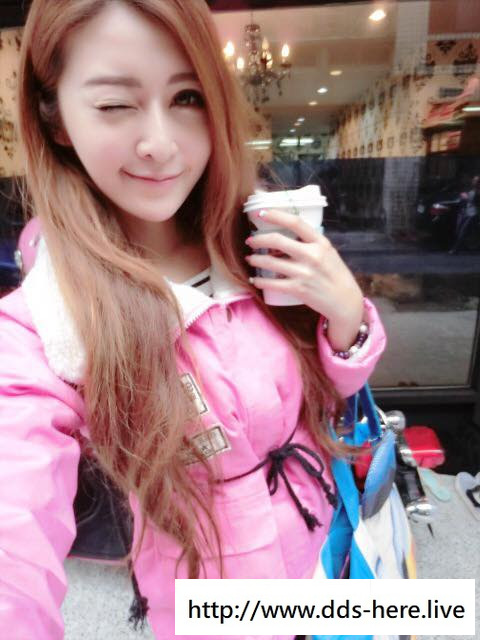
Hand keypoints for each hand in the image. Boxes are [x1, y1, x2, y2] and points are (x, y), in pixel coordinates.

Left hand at [245, 208, 364, 350]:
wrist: (345, 301)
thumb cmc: (336, 275)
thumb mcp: (328, 253)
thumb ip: (311, 243)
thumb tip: (286, 237)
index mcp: (320, 243)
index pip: (296, 222)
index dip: (276, 215)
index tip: (261, 213)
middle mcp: (312, 255)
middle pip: (277, 241)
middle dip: (258, 239)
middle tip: (250, 241)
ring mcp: (304, 273)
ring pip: (270, 262)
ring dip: (255, 259)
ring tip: (250, 259)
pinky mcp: (298, 289)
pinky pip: (271, 283)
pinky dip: (260, 281)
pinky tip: (255, 279)